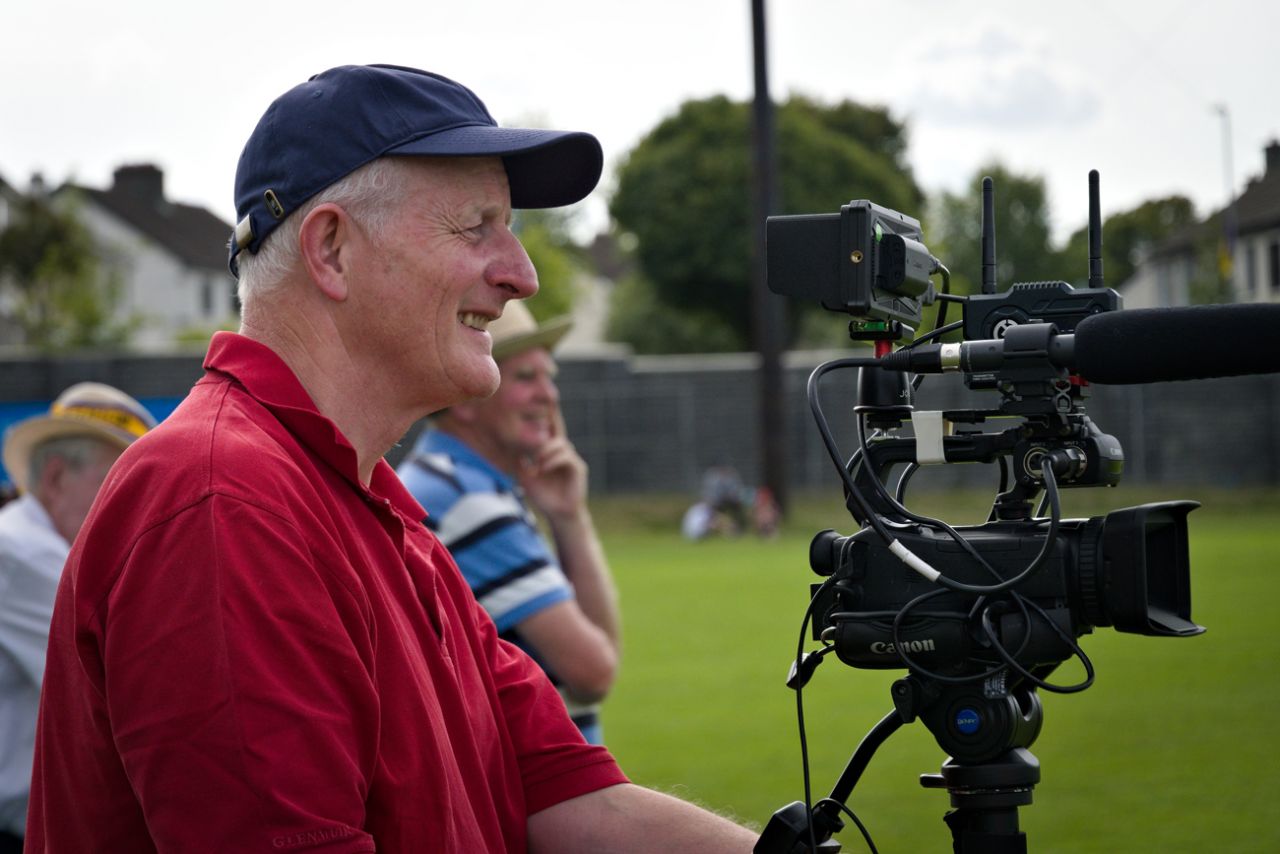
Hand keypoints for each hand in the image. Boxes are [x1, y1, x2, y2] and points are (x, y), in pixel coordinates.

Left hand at [517, 406, 587, 521]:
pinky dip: (552, 461)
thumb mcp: (526, 476)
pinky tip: (542, 469)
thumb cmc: (543, 495)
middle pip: (557, 427)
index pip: (548, 429)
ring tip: (536, 466)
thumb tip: (504, 447)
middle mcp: (563, 451)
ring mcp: (572, 459)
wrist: (558, 513)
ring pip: (559, 444)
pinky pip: (565, 457)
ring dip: (545, 452)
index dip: (548, 413)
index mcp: (550, 452)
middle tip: (549, 395)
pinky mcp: (578, 468)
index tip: (546, 395)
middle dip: (554, 412)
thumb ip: (519, 460)